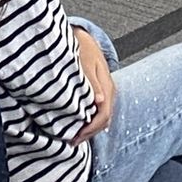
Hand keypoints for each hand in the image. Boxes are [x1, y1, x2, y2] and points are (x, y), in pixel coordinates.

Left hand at [71, 25, 116, 140]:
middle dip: (89, 133)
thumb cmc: (82, 49)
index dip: (90, 129)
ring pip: (103, 118)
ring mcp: (106, 93)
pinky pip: (99, 112)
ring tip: (73, 138)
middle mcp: (109, 91)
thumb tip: (99, 101)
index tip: (75, 137)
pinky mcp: (101, 93)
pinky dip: (90, 122)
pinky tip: (79, 127)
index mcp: (107, 85)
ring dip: (89, 130)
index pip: (103, 114)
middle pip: (104, 120)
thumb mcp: (85, 63)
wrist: (84, 39)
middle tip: (71, 142)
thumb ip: (92, 82)